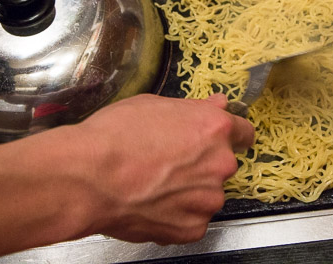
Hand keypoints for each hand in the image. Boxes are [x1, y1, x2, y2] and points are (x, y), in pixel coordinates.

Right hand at [72, 93, 253, 243]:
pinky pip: (191, 219)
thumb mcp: (154, 105)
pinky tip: (151, 203)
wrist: (88, 178)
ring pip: (206, 194)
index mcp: (215, 129)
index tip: (221, 139)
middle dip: (202, 164)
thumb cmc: (114, 137)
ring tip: (153, 184)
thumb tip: (216, 105)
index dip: (229, 135)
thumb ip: (194, 109)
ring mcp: (207, 199)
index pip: (244, 132)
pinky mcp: (192, 228)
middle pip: (221, 165)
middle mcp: (220, 164)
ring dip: (189, 191)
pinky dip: (175, 215)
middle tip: (168, 162)